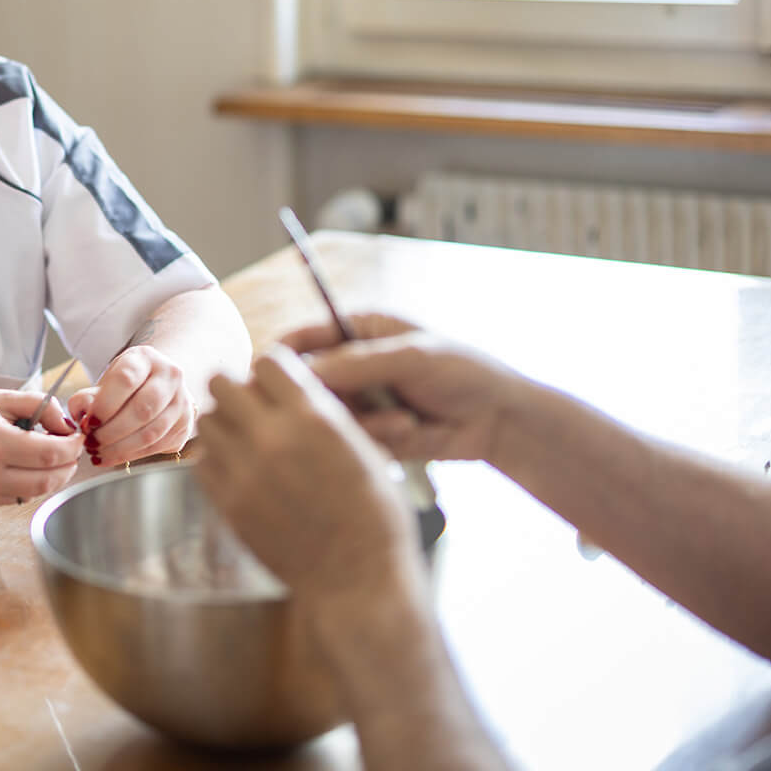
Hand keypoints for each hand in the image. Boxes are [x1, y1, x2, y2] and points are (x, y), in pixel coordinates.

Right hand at [0, 387, 83, 510]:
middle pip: (49, 480)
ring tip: (51, 456)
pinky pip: (17, 498)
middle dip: (68, 465)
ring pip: (35, 493)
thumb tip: (65, 422)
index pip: (51, 454)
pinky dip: (31, 485)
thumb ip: (35, 405)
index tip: (77, 437)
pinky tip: (26, 466)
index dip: (73, 447)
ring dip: (52, 477)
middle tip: (71, 449)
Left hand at [69, 345, 193, 469]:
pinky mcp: (185, 425)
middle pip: (142, 409)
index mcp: (146, 358)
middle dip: (111, 432)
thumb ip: (88, 397)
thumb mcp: (104, 382)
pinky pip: (157, 446)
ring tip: (98, 453)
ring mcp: (182, 401)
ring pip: (151, 432)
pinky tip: (111, 456)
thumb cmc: (126, 385)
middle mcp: (170, 376)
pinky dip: (131, 455)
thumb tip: (81, 416)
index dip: (104, 405)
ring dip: (120, 448)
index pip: (126, 380)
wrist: (158, 385)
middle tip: (90, 442)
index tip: (87, 423)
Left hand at [196, 348, 418, 601]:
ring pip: (206, 420)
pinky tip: (238, 469)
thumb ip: (324, 413)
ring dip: (224, 422)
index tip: (279, 384)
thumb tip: (294, 387)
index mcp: (313, 418)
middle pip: (222, 381)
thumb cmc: (374, 515)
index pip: (268, 361)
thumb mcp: (365, 449)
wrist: (356, 579)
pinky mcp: (227, 504)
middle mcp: (272, 438)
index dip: (274, 369)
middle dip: (238, 389)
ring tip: (245, 439)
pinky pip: (200, 461)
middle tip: (254, 407)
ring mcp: (243, 472)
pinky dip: (215, 458)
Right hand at [282, 314, 535, 465]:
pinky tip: (407, 432)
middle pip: (304, 384)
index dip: (281, 357)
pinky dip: (373, 439)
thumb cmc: (463, 372)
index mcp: (355, 329)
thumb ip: (356, 363)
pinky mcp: (368, 434)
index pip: (300, 339)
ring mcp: (358, 401)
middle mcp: (349, 364)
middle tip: (348, 410)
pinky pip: (348, 441)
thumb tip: (301, 375)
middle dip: (326, 400)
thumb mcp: (411, 357)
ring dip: (359, 422)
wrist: (501, 420)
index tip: (269, 378)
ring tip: (402, 421)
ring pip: (325, 417)